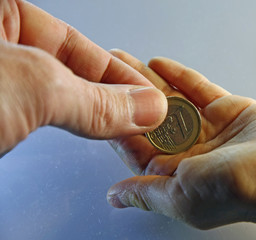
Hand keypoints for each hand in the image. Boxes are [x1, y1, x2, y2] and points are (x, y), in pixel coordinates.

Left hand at [0, 1, 166, 154]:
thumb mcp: (34, 88)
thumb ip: (94, 101)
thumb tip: (144, 107)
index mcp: (0, 11)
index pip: (74, 41)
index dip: (117, 71)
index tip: (147, 95)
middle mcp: (0, 46)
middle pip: (69, 70)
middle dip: (109, 96)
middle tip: (142, 116)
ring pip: (56, 96)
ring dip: (92, 116)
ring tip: (126, 129)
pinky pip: (40, 118)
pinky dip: (68, 128)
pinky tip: (90, 134)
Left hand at [107, 51, 255, 238]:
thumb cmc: (236, 193)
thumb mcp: (179, 196)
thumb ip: (145, 192)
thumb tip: (115, 197)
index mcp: (176, 172)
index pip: (137, 147)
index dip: (116, 126)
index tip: (98, 105)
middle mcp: (190, 151)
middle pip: (150, 119)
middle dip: (126, 96)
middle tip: (104, 73)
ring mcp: (208, 128)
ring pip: (171, 100)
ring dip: (147, 81)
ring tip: (123, 62)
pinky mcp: (227, 109)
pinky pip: (198, 88)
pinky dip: (179, 76)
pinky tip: (159, 65)